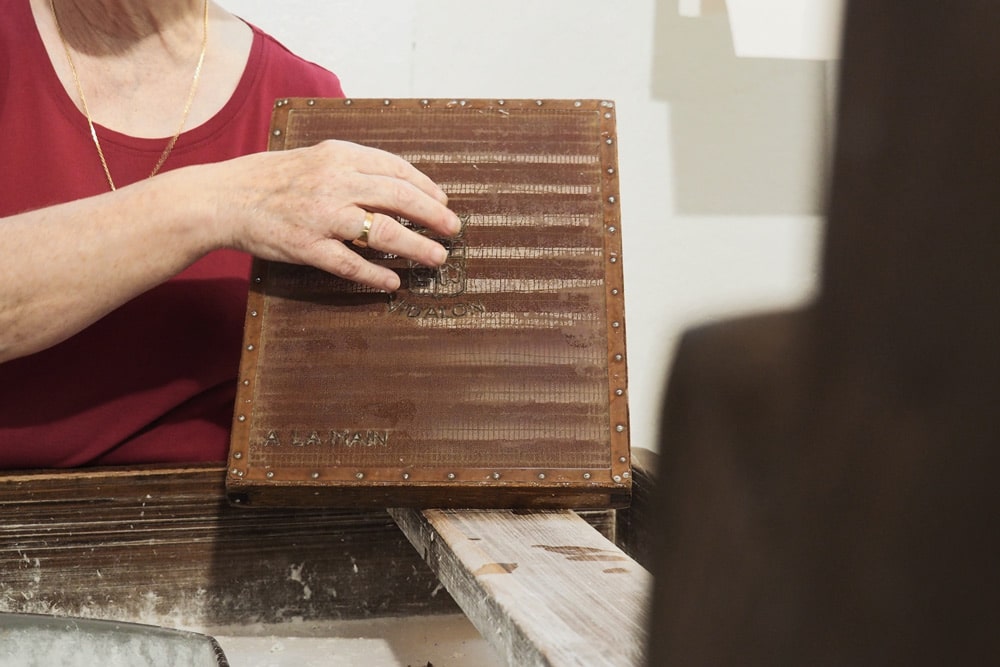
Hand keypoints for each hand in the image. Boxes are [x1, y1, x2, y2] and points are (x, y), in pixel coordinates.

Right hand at [213, 139, 461, 291]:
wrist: (224, 198)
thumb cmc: (272, 179)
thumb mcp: (315, 159)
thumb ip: (352, 168)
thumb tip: (398, 185)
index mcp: (339, 156)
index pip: (395, 168)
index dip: (425, 186)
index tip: (443, 200)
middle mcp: (334, 182)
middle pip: (399, 198)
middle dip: (433, 215)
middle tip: (453, 230)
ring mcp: (322, 216)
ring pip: (384, 232)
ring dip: (417, 247)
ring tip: (437, 257)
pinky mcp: (308, 247)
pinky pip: (352, 264)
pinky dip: (377, 275)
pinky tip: (394, 281)